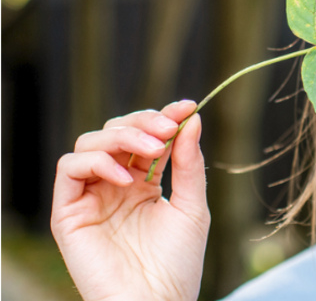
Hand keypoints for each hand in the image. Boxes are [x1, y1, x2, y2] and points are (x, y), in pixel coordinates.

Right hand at [50, 101, 209, 300]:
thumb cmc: (176, 264)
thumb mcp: (192, 207)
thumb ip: (189, 164)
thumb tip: (191, 119)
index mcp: (144, 183)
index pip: (147, 138)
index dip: (164, 117)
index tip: (187, 106)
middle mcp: (115, 186)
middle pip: (116, 132)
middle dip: (143, 123)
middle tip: (169, 128)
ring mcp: (91, 197)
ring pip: (91, 142)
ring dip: (123, 137)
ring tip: (154, 150)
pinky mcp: (68, 213)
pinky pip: (70, 169)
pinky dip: (97, 162)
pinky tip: (127, 179)